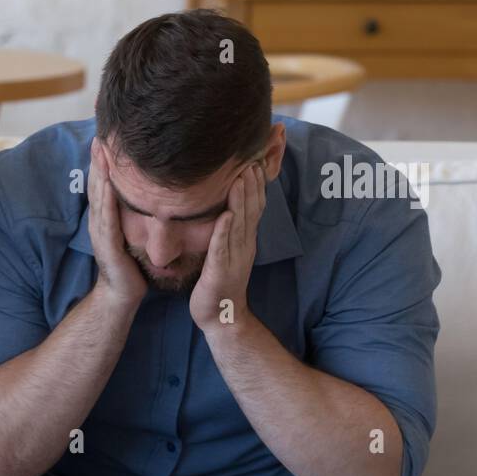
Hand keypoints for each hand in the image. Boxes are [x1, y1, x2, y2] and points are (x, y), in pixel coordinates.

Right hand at [88, 136, 147, 308]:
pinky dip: (105, 198)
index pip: (103, 184)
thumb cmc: (130, 265)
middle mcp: (99, 220)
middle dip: (97, 161)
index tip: (107, 138)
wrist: (121, 294)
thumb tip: (151, 196)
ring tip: (99, 152)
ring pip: (98, 196)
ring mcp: (100, 231)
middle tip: (98, 136)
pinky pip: (106, 216)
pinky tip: (107, 183)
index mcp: (106, 217)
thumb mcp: (133, 234)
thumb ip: (136, 215)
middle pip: (96, 184)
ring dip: (98, 173)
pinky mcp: (106, 243)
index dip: (103, 162)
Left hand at [190, 159, 266, 333]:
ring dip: (240, 200)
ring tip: (241, 177)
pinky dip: (224, 230)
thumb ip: (230, 230)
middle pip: (251, 210)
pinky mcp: (220, 270)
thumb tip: (228, 207)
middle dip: (252, 184)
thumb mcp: (227, 251)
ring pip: (239, 224)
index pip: (254, 206)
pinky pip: (222, 247)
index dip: (256, 184)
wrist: (220, 316)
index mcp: (245, 240)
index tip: (255, 160)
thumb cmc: (219, 282)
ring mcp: (234, 258)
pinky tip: (225, 214)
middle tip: (251, 158)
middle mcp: (243, 245)